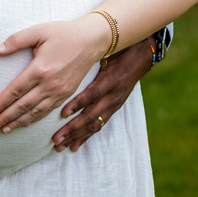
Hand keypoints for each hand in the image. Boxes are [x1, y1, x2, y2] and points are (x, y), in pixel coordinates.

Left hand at [0, 16, 108, 133]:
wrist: (91, 40)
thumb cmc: (63, 33)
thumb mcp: (39, 31)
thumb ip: (16, 40)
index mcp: (40, 69)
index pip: (15, 91)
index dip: (1, 103)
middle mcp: (49, 85)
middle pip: (23, 106)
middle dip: (6, 117)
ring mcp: (59, 92)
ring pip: (35, 113)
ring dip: (19, 122)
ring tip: (6, 129)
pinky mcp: (67, 95)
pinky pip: (48, 111)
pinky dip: (35, 119)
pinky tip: (26, 123)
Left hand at [53, 38, 152, 152]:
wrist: (141, 55)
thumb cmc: (120, 49)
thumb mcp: (108, 50)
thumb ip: (92, 56)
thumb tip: (69, 56)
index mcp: (110, 80)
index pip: (93, 95)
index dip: (78, 104)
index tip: (62, 113)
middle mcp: (113, 95)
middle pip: (92, 116)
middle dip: (72, 129)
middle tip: (56, 139)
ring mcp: (114, 104)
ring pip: (94, 125)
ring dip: (77, 137)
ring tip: (61, 146)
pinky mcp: (114, 108)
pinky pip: (100, 125)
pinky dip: (86, 137)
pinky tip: (75, 147)